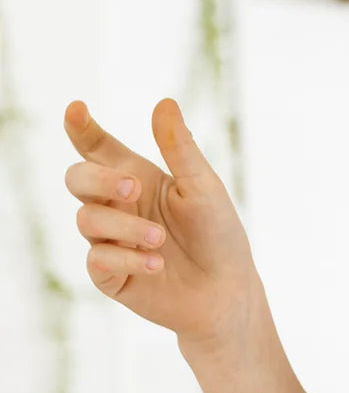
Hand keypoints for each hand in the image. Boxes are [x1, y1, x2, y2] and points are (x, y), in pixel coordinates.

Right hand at [63, 98, 261, 351]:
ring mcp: (109, 240)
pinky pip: (97, 260)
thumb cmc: (218, 234)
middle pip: (77, 179)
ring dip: (125, 226)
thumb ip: (179, 149)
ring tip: (160, 239)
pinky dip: (127, 258)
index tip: (76, 109)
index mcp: (137, 177)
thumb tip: (165, 102)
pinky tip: (157, 263)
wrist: (227, 290)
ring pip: (88, 220)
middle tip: (134, 188)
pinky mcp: (110, 274)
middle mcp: (117, 206)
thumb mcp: (202, 187)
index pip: (98, 148)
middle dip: (100, 179)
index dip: (82, 128)